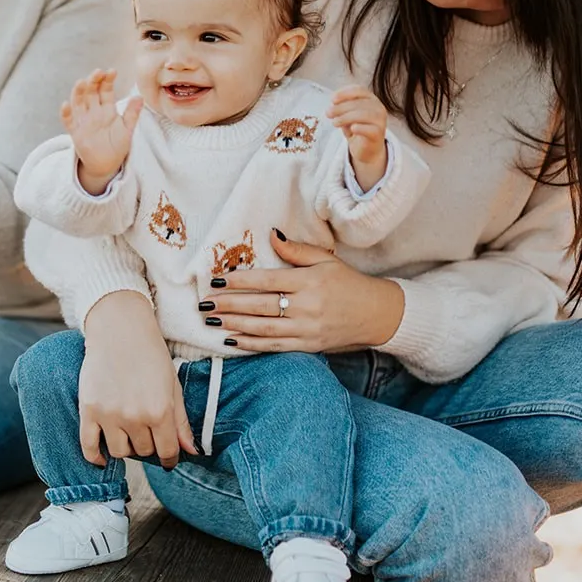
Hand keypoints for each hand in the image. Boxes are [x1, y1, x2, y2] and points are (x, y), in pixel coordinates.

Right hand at [62, 69, 140, 194]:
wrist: (107, 165)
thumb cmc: (117, 145)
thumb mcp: (127, 129)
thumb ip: (132, 113)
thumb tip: (140, 96)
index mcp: (107, 109)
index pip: (105, 90)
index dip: (107, 80)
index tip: (112, 71)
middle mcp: (94, 112)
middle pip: (91, 92)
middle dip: (93, 81)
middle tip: (98, 72)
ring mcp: (84, 121)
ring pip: (78, 102)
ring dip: (78, 92)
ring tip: (82, 82)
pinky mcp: (76, 133)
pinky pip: (69, 121)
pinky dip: (65, 113)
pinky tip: (65, 104)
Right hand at [78, 290, 198, 468]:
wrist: (120, 329)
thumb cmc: (150, 354)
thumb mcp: (173, 385)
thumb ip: (181, 421)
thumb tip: (191, 452)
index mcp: (160, 411)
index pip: (167, 452)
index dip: (170, 458)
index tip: (168, 458)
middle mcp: (135, 417)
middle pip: (144, 452)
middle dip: (148, 445)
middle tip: (146, 429)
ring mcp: (109, 415)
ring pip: (120, 452)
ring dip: (126, 447)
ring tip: (127, 433)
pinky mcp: (88, 410)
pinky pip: (89, 446)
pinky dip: (96, 457)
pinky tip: (102, 457)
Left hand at [202, 231, 404, 352]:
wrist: (376, 314)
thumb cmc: (348, 283)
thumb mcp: (326, 260)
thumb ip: (296, 251)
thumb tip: (271, 236)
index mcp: (309, 282)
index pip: (266, 281)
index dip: (239, 281)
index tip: (216, 280)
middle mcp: (306, 307)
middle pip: (260, 306)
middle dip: (229, 305)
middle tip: (205, 304)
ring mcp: (306, 329)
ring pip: (263, 328)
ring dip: (234, 324)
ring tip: (211, 321)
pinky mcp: (307, 346)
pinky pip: (274, 345)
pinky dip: (251, 344)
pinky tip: (232, 340)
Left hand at [328, 85, 389, 192]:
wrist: (366, 149)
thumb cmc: (356, 129)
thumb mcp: (347, 115)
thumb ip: (342, 108)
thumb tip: (333, 106)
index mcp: (371, 99)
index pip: (359, 90)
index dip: (344, 93)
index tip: (332, 99)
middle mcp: (378, 107)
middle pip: (358, 102)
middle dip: (341, 107)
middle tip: (328, 113)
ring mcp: (380, 120)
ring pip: (363, 114)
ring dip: (345, 117)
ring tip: (334, 123)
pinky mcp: (379, 134)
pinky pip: (369, 129)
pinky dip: (359, 128)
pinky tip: (351, 129)